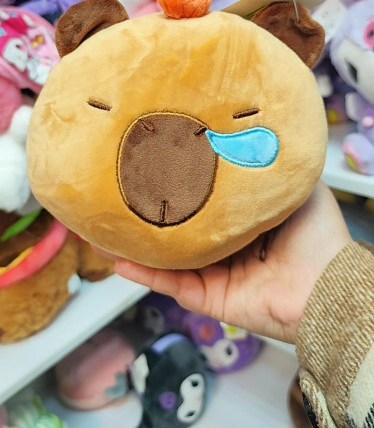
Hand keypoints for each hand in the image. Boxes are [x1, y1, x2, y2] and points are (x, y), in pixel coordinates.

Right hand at [115, 182, 350, 343]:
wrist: (328, 285)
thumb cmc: (318, 235)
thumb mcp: (295, 185)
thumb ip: (270, 162)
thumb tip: (256, 129)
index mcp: (240, 221)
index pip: (199, 200)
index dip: (173, 184)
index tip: (148, 164)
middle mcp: (224, 247)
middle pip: (175, 230)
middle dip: (144, 214)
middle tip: (114, 194)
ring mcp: (214, 274)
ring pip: (164, 257)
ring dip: (132, 245)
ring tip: (99, 228)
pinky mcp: (209, 298)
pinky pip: (170, 285)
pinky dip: (143, 273)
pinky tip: (116, 258)